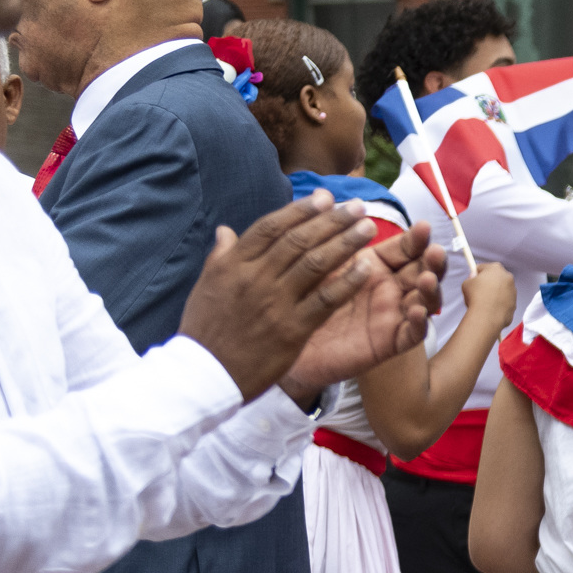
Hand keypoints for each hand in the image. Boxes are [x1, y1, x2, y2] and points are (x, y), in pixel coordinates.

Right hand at [182, 199, 413, 400]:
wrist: (204, 375)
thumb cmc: (205, 330)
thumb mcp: (206, 286)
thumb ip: (221, 256)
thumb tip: (226, 230)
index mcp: (234, 265)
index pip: (271, 227)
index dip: (300, 210)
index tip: (324, 197)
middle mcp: (255, 278)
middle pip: (299, 240)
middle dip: (331, 220)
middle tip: (357, 206)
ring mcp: (275, 303)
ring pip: (315, 264)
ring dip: (345, 242)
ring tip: (368, 226)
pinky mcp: (292, 329)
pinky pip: (326, 300)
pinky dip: (348, 282)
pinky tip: (367, 267)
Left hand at [280, 226, 446, 396]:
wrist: (285, 340)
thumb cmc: (299, 298)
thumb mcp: (314, 262)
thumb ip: (324, 233)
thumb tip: (324, 192)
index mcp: (375, 265)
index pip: (404, 249)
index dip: (416, 239)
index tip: (422, 226)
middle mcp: (389, 288)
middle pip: (422, 271)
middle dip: (432, 261)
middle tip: (434, 251)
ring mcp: (393, 315)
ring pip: (424, 300)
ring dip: (430, 288)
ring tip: (426, 279)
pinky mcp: (390, 342)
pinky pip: (412, 334)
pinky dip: (419, 323)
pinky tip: (418, 312)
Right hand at [460, 260, 515, 320]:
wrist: (487, 316)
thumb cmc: (476, 297)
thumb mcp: (467, 283)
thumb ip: (471, 278)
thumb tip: (474, 279)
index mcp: (496, 268)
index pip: (484, 267)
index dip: (476, 273)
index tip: (473, 279)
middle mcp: (508, 277)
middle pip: (495, 278)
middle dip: (487, 283)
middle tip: (477, 290)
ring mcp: (513, 291)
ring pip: (501, 290)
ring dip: (494, 294)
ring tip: (483, 302)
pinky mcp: (515, 303)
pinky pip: (504, 302)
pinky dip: (498, 304)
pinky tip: (490, 309)